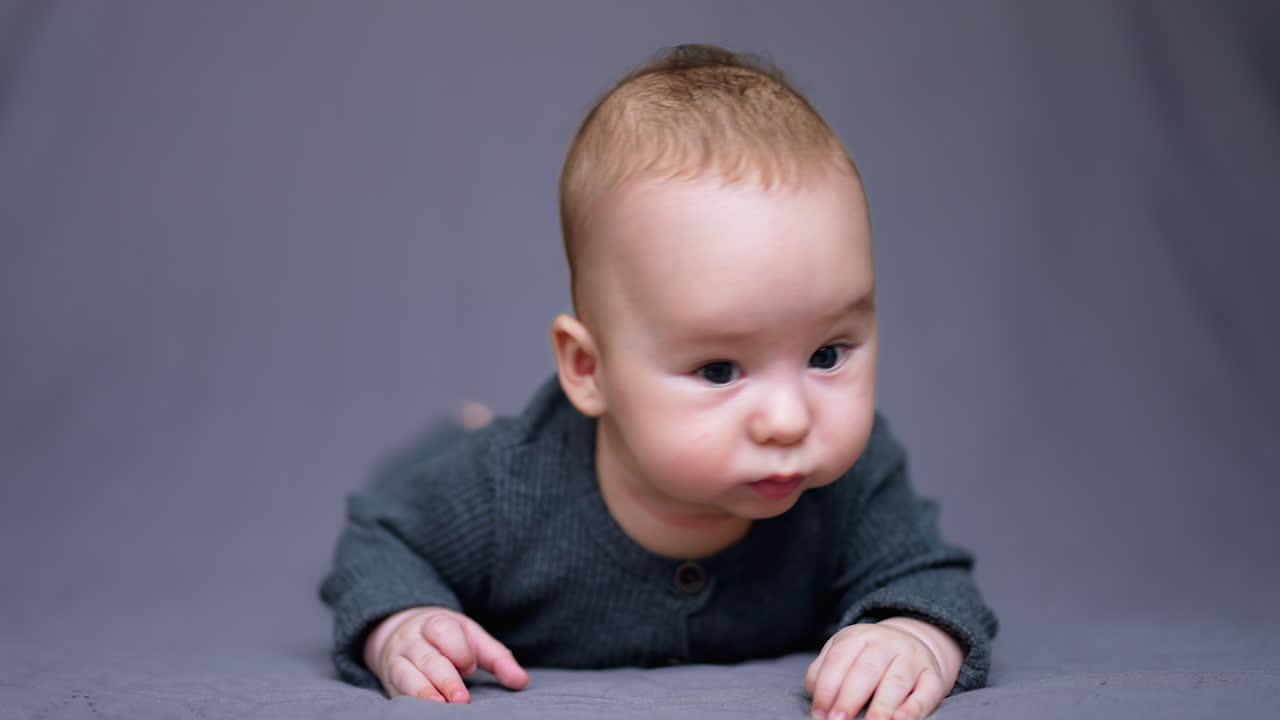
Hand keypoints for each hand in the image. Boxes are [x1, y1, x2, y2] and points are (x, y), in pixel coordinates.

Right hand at [363, 606, 528, 701]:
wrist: (400, 632)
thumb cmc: (447, 639)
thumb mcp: (472, 639)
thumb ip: (497, 658)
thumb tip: (521, 681)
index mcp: (435, 623)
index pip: (443, 630)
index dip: (458, 649)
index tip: (471, 666)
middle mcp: (412, 640)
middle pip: (427, 657)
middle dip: (445, 678)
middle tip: (462, 699)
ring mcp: (397, 659)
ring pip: (407, 673)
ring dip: (423, 691)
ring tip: (440, 706)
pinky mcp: (390, 680)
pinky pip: (396, 689)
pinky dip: (410, 700)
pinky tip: (423, 711)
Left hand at [805, 618, 958, 719]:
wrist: (911, 644)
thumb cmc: (866, 657)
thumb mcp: (844, 653)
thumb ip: (824, 671)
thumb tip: (816, 698)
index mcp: (858, 636)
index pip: (838, 660)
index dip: (826, 688)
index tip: (819, 713)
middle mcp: (886, 644)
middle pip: (866, 671)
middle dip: (849, 698)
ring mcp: (912, 659)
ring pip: (896, 682)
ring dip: (881, 707)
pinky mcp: (932, 677)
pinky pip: (926, 692)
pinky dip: (913, 708)